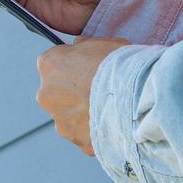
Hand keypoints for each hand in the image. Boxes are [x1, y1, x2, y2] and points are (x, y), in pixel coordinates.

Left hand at [37, 38, 128, 154]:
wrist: (136, 98)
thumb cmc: (120, 65)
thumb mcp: (103, 42)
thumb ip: (84, 46)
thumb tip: (78, 46)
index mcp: (49, 64)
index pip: (54, 63)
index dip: (73, 66)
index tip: (88, 69)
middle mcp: (46, 94)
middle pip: (57, 93)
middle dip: (74, 93)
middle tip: (99, 91)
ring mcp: (60, 121)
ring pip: (70, 117)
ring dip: (83, 114)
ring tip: (109, 109)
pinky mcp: (76, 140)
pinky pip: (85, 135)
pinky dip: (95, 131)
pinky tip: (113, 124)